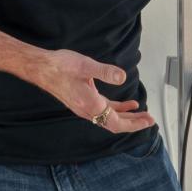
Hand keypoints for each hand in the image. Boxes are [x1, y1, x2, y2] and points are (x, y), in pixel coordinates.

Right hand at [30, 49, 155, 133]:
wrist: (42, 68)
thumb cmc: (60, 67)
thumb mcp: (86, 66)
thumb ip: (106, 72)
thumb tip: (122, 77)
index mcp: (90, 104)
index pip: (115, 122)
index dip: (133, 124)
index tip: (147, 121)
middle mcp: (87, 110)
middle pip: (114, 123)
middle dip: (133, 122)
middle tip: (150, 119)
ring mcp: (84, 106)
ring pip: (110, 117)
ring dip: (126, 116)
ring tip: (141, 112)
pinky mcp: (83, 101)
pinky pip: (104, 109)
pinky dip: (117, 108)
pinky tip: (127, 103)